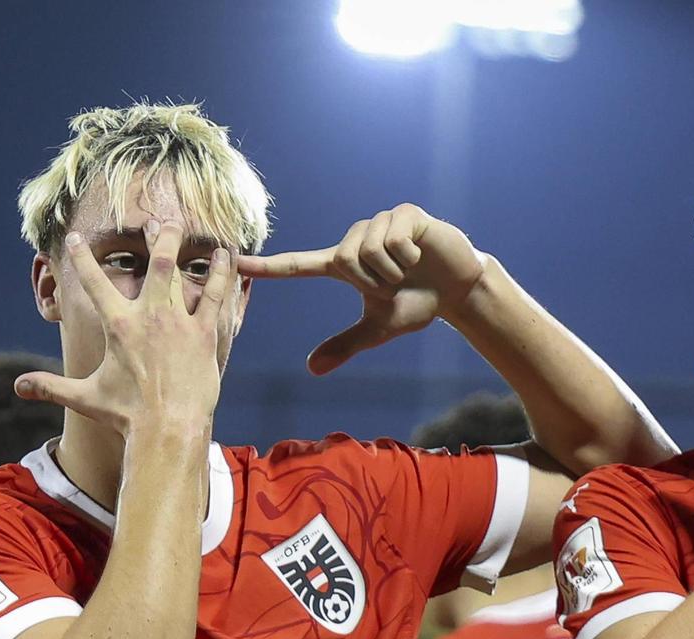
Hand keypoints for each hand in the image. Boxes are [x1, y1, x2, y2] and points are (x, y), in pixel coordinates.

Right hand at [15, 221, 231, 437]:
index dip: (81, 258)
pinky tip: (226, 256)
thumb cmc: (126, 415)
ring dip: (183, 247)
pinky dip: (221, 274)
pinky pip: (216, 297)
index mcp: (119, 325)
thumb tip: (17, 387)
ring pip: (182, 273)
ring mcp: (180, 323)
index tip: (75, 239)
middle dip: (155, 238)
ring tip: (186, 228)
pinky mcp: (205, 335)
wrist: (168, 429)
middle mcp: (149, 316)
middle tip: (154, 222)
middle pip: (154, 263)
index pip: (94, 282)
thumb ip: (51, 386)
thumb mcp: (85, 396)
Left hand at [236, 204, 486, 374]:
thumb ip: (346, 344)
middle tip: (395, 284)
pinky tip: (420, 255)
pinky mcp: (404, 214)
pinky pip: (393, 241)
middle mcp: (355, 238)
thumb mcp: (379, 328)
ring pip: (369, 251)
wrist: (458, 289)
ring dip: (393, 272)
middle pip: (345, 261)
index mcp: (343, 264)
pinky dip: (409, 258)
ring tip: (409, 270)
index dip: (268, 268)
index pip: (297, 266)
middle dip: (374, 282)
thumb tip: (312, 369)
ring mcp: (379, 222)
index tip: (235, 263)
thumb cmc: (417, 304)